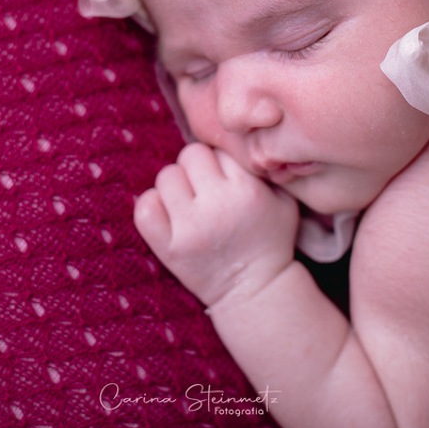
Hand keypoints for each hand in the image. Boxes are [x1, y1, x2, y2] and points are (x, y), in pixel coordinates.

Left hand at [134, 143, 299, 307]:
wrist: (253, 290)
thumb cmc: (270, 239)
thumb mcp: (284, 199)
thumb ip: (263, 166)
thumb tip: (239, 136)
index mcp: (247, 190)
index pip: (218, 149)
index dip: (221, 163)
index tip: (228, 181)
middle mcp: (217, 207)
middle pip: (189, 155)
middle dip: (197, 168)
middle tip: (206, 189)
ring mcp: (189, 229)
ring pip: (166, 176)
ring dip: (176, 186)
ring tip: (190, 204)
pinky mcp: (168, 248)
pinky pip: (144, 207)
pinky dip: (153, 206)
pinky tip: (170, 215)